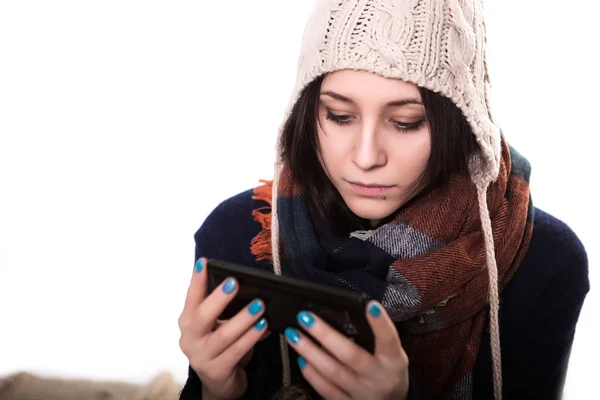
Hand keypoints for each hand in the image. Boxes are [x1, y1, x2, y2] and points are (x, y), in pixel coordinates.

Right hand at [178, 257, 269, 399]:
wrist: (220, 383)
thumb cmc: (221, 346)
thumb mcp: (219, 326)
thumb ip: (228, 311)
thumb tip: (251, 291)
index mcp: (188, 322)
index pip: (191, 298)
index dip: (196, 280)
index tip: (204, 262)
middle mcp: (189, 339)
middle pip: (202, 316)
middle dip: (219, 298)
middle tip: (234, 282)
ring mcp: (201, 358)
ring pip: (223, 336)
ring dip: (243, 319)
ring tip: (259, 305)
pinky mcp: (216, 372)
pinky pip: (236, 352)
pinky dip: (250, 338)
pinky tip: (263, 327)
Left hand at [284, 301, 408, 399]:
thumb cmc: (388, 371)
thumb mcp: (391, 353)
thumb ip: (375, 336)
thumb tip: (345, 311)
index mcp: (393, 360)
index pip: (389, 339)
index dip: (380, 323)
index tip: (370, 305)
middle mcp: (377, 377)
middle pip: (350, 356)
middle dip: (325, 335)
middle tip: (306, 318)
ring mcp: (361, 392)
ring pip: (333, 372)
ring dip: (310, 352)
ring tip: (294, 335)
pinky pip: (326, 390)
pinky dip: (312, 374)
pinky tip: (301, 359)